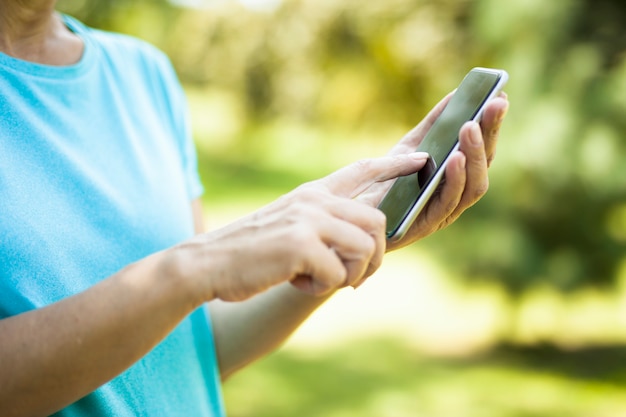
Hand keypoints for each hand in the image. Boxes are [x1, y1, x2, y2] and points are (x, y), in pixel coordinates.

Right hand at [176, 153, 428, 301]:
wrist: (204, 264)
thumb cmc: (248, 253)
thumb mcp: (287, 227)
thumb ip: (322, 226)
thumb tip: (361, 244)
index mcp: (311, 194)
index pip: (360, 170)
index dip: (393, 166)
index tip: (421, 159)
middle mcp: (313, 201)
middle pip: (377, 221)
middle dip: (375, 256)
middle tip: (354, 279)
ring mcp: (307, 220)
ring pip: (365, 247)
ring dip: (350, 275)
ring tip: (320, 282)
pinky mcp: (300, 245)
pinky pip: (338, 273)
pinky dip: (320, 288)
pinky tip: (295, 283)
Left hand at [359, 92, 508, 249]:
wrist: (355, 213)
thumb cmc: (385, 181)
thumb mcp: (409, 147)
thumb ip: (433, 125)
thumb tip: (457, 94)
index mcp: (458, 177)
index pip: (483, 150)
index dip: (493, 125)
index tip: (501, 95)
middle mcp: (457, 195)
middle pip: (483, 165)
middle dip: (490, 133)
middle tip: (495, 103)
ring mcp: (445, 212)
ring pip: (473, 186)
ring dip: (474, 155)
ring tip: (471, 126)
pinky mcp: (427, 225)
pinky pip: (447, 203)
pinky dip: (455, 180)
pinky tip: (455, 158)